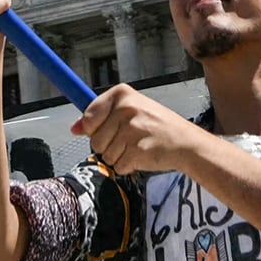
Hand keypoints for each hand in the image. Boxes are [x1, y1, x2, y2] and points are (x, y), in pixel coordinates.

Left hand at [76, 84, 208, 175]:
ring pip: (105, 155)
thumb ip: (101, 117)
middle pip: (95, 140)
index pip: (89, 116)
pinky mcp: (137, 150)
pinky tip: (142, 155)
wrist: (186, 142)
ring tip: (137, 146)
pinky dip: (128, 166)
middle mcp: (126, 109)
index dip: (94, 128)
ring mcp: (131, 130)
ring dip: (119, 156)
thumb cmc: (157, 125)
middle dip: (108, 145)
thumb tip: (74, 128)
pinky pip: (118, 166)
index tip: (109, 129)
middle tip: (129, 139)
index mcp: (122, 94)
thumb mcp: (130, 111)